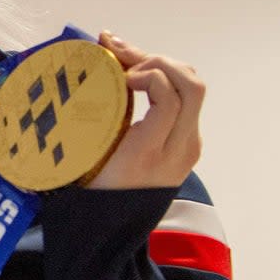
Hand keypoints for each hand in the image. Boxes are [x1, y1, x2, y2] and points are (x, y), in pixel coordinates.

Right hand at [87, 32, 204, 189]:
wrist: (114, 225)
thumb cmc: (91, 188)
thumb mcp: (88, 155)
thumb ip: (98, 118)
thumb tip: (88, 73)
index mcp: (151, 154)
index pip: (169, 99)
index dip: (147, 75)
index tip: (118, 75)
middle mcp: (179, 148)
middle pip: (192, 86)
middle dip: (157, 60)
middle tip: (120, 55)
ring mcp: (188, 144)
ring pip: (192, 87)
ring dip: (162, 65)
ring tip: (125, 57)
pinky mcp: (187, 141)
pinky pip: (184, 99)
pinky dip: (163, 79)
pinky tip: (135, 72)